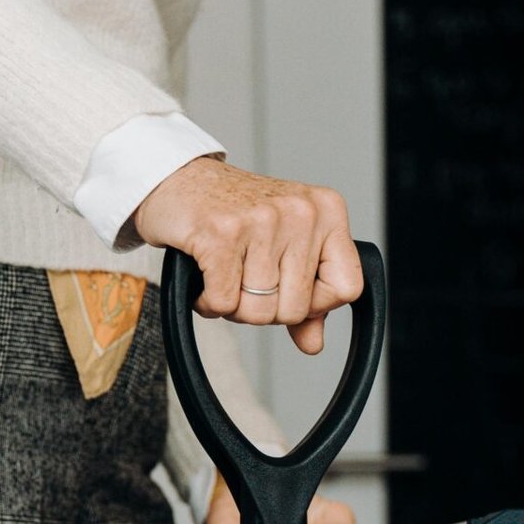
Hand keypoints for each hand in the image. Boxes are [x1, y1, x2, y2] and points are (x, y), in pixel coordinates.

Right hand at [133, 158, 362, 354]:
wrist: (176, 180)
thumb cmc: (233, 214)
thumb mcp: (283, 248)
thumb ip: (306, 295)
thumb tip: (313, 343)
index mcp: (326, 211)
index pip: (347, 288)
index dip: (317, 304)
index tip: (290, 287)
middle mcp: (301, 211)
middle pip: (296, 309)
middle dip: (264, 308)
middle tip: (245, 276)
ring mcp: (262, 221)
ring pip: (258, 312)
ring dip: (233, 305)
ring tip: (224, 271)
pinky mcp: (222, 234)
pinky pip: (223, 304)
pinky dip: (208, 302)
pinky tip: (204, 275)